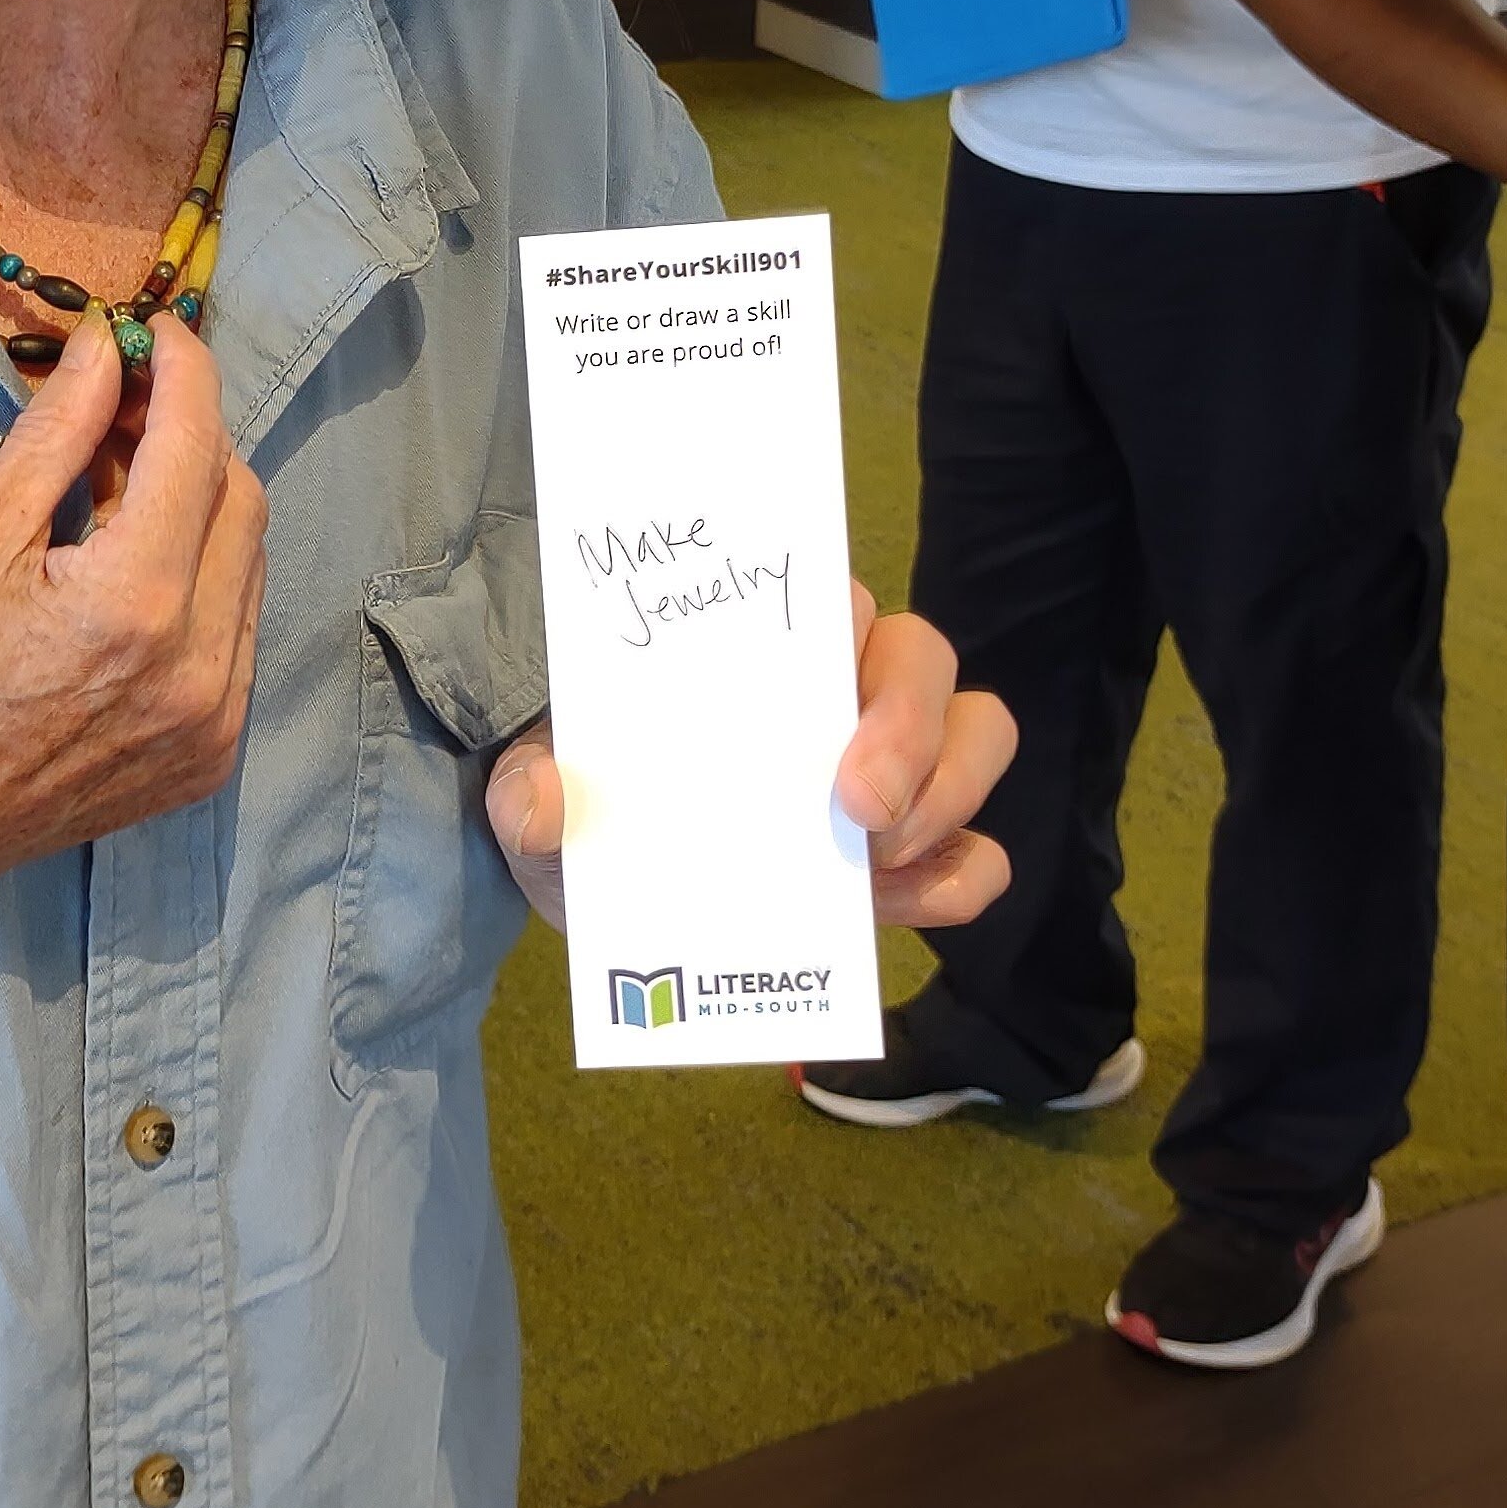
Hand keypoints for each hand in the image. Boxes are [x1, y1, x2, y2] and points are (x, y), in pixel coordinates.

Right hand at [0, 314, 267, 954]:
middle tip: (118, 408)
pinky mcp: (208, 758)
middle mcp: (197, 667)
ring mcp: (212, 722)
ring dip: (198, 507)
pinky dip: (197, 582)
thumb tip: (108, 347)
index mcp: (134, 604)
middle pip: (240, 498)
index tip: (154, 331)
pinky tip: (126, 572)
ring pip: (247, 565)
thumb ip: (56, 434)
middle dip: (190, 435)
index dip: (181, 371)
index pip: (195, 445)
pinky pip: (234, 634)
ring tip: (112, 490)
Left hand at [482, 584, 1012, 936]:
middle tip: (862, 817)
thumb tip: (542, 807)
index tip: (815, 710)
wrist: (606, 890)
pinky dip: (954, 882)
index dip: (847, 636)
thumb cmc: (588, 806)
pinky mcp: (917, 854)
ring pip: (977, 737)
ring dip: (947, 801)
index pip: (835, 598)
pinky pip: (978, 856)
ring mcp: (897, 768)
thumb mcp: (537, 798)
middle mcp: (844, 687)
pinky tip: (893, 909)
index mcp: (760, 648)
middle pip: (925, 661)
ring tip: (872, 871)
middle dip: (913, 734)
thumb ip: (528, 794)